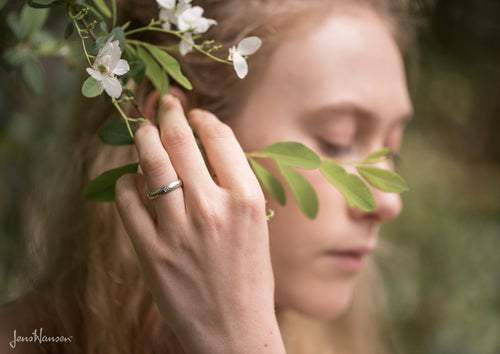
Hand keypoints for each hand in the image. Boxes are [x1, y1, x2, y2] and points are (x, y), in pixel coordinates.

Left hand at [115, 95, 284, 353]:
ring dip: (144, 139)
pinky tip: (132, 180)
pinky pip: (127, 201)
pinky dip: (126, 183)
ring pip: (150, 163)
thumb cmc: (250, 276)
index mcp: (245, 200)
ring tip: (144, 131)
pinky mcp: (150, 252)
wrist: (234, 330)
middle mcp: (211, 209)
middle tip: (164, 105)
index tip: (195, 115)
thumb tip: (205, 146)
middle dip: (169, 114)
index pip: (220, 139)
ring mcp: (177, 230)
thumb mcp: (256, 225)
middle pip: (181, 142)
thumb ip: (234, 185)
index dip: (203, 119)